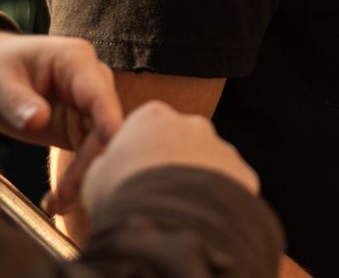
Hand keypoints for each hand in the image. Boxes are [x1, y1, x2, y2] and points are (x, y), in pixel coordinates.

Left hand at [0, 28, 121, 213]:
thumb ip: (16, 101)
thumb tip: (38, 120)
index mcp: (76, 61)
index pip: (99, 96)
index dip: (110, 122)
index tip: (115, 151)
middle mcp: (92, 82)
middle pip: (104, 126)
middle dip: (91, 162)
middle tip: (66, 196)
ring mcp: (88, 106)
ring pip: (100, 145)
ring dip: (85, 176)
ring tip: (59, 204)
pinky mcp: (79, 128)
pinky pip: (87, 155)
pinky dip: (76, 178)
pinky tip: (58, 200)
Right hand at [81, 101, 261, 222]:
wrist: (168, 222)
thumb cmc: (124, 195)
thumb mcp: (95, 177)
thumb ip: (106, 163)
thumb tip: (110, 166)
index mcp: (153, 117)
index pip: (145, 127)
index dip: (137, 154)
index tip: (130, 176)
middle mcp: (193, 124)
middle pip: (180, 143)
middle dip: (171, 165)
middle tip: (156, 196)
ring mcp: (221, 148)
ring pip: (207, 164)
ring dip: (195, 183)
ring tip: (179, 212)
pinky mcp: (243, 173)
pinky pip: (229, 186)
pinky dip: (217, 201)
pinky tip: (201, 219)